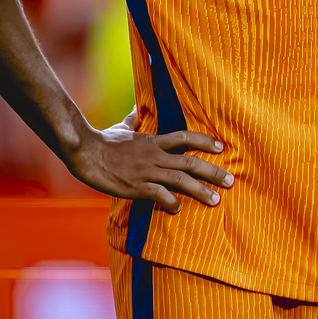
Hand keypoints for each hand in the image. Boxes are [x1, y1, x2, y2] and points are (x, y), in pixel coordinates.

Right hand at [65, 113, 233, 213]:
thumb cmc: (104, 141)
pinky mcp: (136, 187)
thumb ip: (133, 120)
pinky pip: (159, 196)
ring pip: (180, 181)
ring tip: (216, 200)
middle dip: (212, 172)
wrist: (87, 154)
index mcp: (153, 141)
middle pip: (189, 162)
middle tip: (231, 180)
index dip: (204, 141)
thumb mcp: (123, 128)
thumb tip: (136, 109)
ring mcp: (147, 172)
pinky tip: (178, 209)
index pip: (184, 137)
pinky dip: (171, 203)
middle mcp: (155, 155)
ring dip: (200, 190)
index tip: (221, 147)